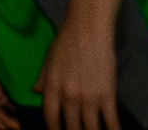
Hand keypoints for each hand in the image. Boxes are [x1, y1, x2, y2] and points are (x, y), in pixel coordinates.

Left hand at [37, 0, 122, 129]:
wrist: (89, 27)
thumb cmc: (68, 39)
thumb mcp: (50, 59)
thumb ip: (44, 78)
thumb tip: (36, 92)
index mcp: (53, 88)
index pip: (51, 119)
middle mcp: (69, 97)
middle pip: (71, 128)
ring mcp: (89, 98)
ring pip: (90, 129)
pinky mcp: (107, 95)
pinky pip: (110, 121)